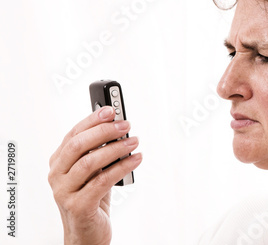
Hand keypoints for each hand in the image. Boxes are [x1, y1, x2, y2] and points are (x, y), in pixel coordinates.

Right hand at [48, 106, 141, 244]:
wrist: (86, 234)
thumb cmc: (92, 198)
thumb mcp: (94, 171)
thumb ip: (99, 151)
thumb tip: (117, 126)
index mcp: (59, 162)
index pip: (73, 134)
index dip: (92, 120)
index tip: (111, 110)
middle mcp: (57, 175)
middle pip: (79, 145)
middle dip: (104, 131)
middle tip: (126, 125)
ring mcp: (64, 192)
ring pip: (90, 162)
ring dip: (116, 149)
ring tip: (134, 141)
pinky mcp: (78, 206)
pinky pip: (102, 181)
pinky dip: (121, 167)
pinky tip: (136, 159)